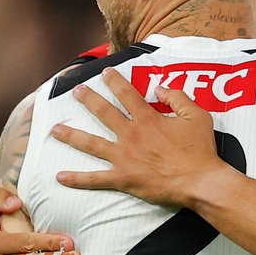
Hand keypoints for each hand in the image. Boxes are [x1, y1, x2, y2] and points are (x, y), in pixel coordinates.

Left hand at [53, 68, 226, 207]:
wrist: (200, 181)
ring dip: (71, 135)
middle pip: (103, 112)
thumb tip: (159, 88)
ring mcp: (124, 157)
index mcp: (148, 119)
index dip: (114, 81)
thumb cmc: (200, 150)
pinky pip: (96, 179)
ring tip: (55, 130)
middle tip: (75, 91)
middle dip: (87, 99)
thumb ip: (177, 98)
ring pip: (91, 143)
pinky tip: (60, 177)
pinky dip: (77, 179)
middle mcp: (131, 135)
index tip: (104, 72)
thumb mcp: (197, 116)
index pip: (127, 94)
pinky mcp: (124, 179)